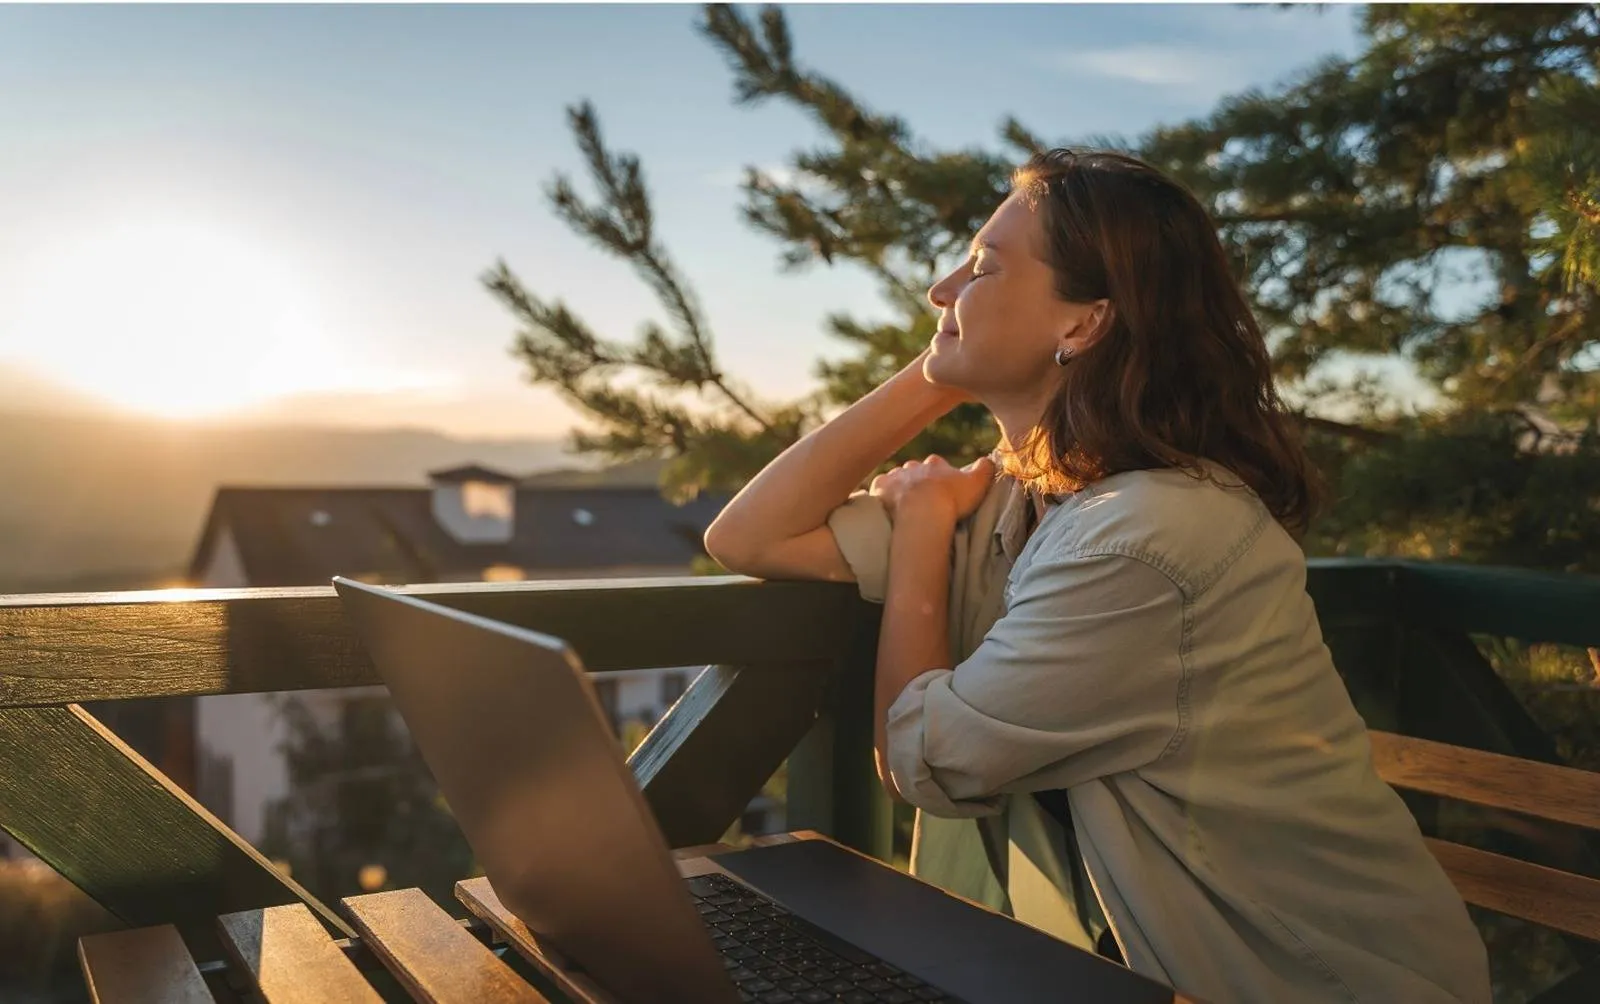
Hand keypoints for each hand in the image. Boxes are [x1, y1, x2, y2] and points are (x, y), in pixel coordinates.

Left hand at [869, 454, 996, 524]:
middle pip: (915, 472)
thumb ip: (985, 469)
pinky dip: (884, 495)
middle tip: (923, 501)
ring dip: (900, 490)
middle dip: (918, 483)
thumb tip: (990, 459)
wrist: (923, 511)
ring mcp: (894, 476)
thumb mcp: (977, 483)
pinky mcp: (880, 487)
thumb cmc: (953, 498)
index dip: (940, 479)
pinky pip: (880, 488)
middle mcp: (913, 466)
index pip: (937, 466)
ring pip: (897, 480)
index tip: (943, 491)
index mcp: (935, 464)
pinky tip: (888, 507)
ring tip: (905, 508)